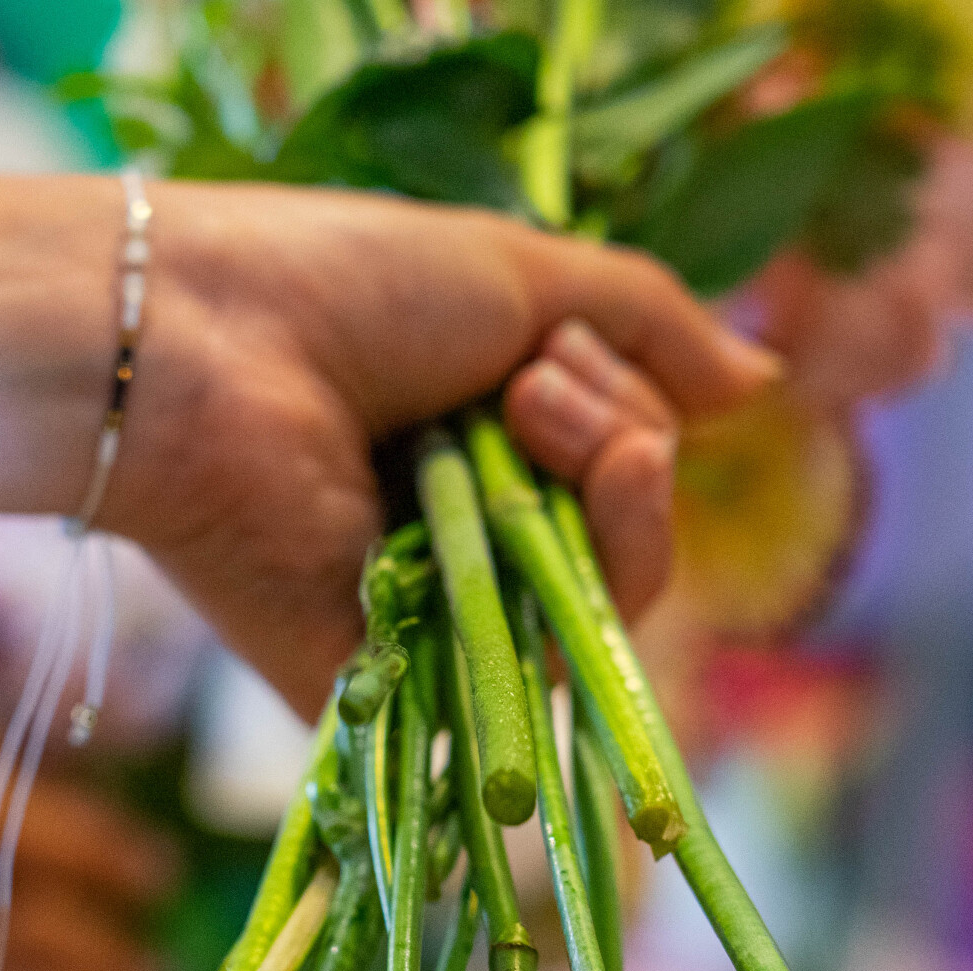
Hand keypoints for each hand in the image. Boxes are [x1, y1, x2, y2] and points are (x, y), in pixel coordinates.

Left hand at [104, 183, 779, 713]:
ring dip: (610, 482)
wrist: (210, 347)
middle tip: (532, 384)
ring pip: (613, 600)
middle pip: (627, 539)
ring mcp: (438, 622)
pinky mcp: (412, 693)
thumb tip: (761, 381)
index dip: (629, 417)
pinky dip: (587, 576)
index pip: (616, 474)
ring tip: (519, 410)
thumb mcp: (523, 276)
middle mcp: (459, 539)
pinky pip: (559, 673)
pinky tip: (536, 499)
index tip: (561, 350)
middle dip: (623, 438)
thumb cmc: (335, 290)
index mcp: (473, 448)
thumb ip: (646, 324)